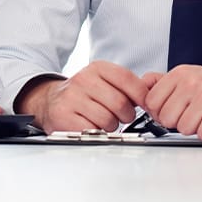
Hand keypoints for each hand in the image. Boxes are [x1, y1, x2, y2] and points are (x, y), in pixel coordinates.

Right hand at [18, 61, 149, 133]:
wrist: (49, 101)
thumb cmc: (83, 94)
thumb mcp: (103, 81)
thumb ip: (126, 86)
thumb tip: (152, 95)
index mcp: (97, 68)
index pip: (127, 79)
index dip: (141, 96)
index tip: (146, 105)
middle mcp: (83, 79)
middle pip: (120, 103)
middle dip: (127, 116)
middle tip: (122, 117)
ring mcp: (72, 98)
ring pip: (108, 120)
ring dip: (111, 126)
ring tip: (104, 121)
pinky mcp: (63, 116)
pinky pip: (92, 130)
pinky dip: (96, 133)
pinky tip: (91, 126)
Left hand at [140, 66, 201, 140]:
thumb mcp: (192, 76)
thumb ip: (165, 82)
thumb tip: (142, 85)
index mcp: (181, 73)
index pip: (151, 102)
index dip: (162, 112)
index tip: (177, 110)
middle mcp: (192, 81)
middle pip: (166, 118)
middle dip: (181, 122)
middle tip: (198, 113)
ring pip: (184, 129)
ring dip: (198, 128)